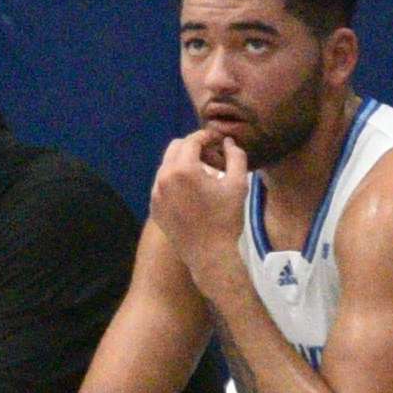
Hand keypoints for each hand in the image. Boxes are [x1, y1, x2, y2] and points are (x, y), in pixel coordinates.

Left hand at [152, 130, 255, 288]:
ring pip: (167, 166)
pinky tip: (191, 191)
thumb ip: (235, 157)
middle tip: (210, 155)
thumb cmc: (226, 219)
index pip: (191, 141)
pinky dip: (174, 180)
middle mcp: (163, 177)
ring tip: (202, 174)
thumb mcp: (238, 184)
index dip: (206, 137)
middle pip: (175, 148)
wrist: (210, 255)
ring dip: (183, 163)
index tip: (217, 140)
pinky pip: (162, 184)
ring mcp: (155, 192)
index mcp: (182, 169)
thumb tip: (228, 142)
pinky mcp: (154, 206)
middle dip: (193, 147)